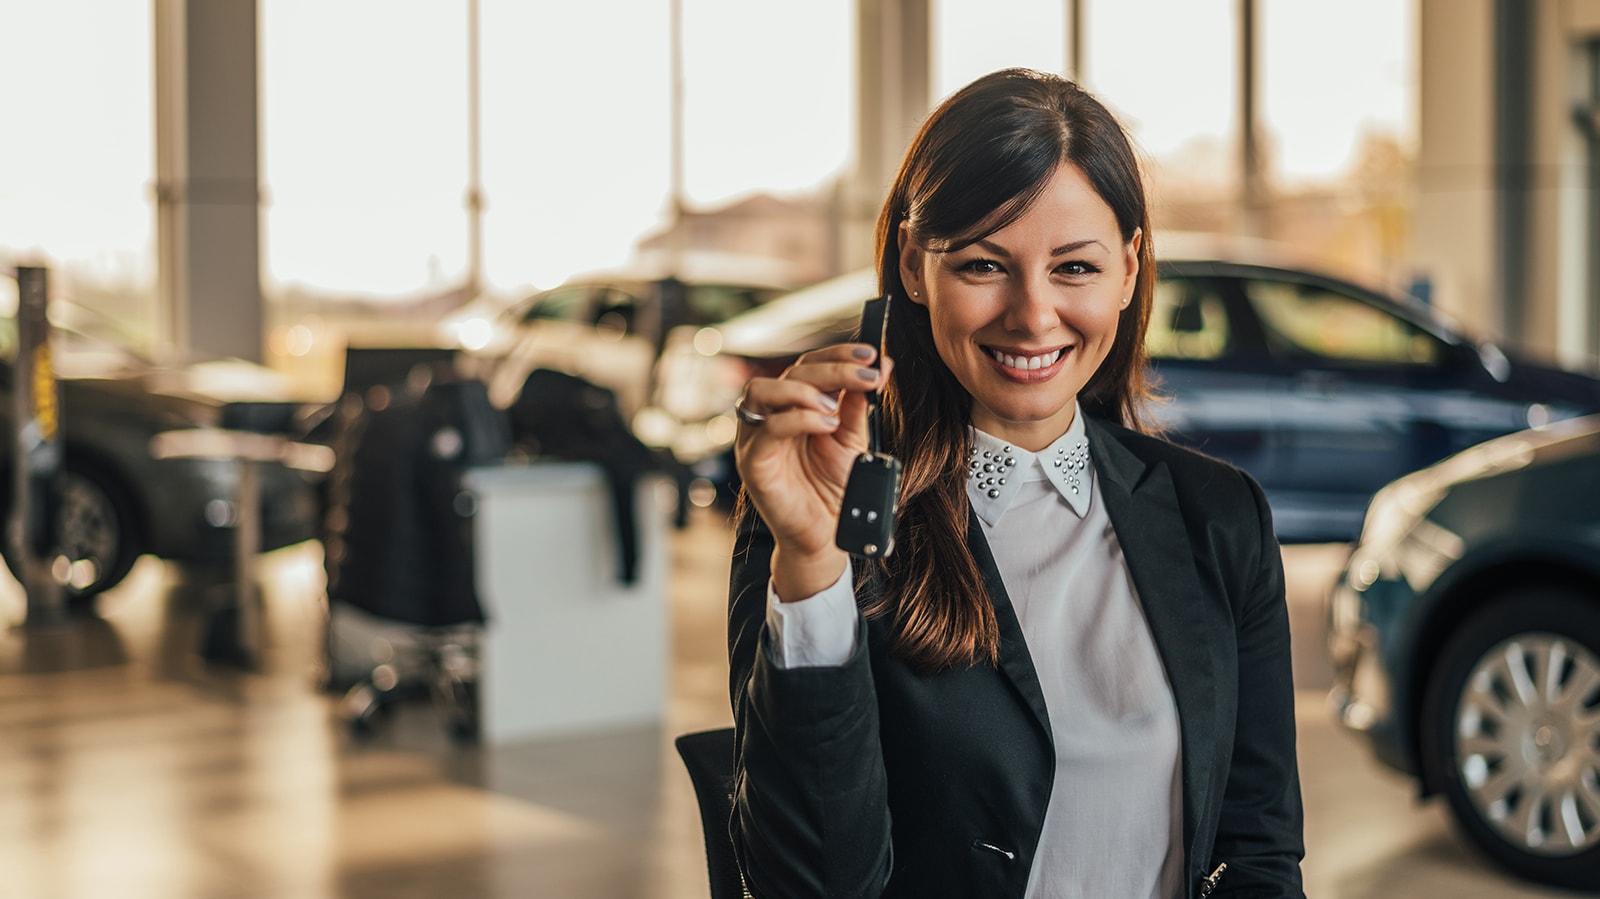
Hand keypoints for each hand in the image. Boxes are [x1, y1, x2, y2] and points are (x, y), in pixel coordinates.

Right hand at [734, 343, 893, 597]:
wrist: (827, 535)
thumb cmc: (834, 489)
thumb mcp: (853, 439)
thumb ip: (859, 403)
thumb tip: (881, 365)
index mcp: (793, 406)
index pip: (808, 364)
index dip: (837, 354)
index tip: (870, 354)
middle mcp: (770, 416)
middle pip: (790, 372)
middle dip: (832, 368)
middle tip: (866, 376)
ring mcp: (756, 438)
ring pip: (764, 390)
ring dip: (805, 390)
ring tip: (835, 408)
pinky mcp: (753, 462)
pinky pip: (767, 429)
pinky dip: (799, 419)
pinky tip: (827, 426)